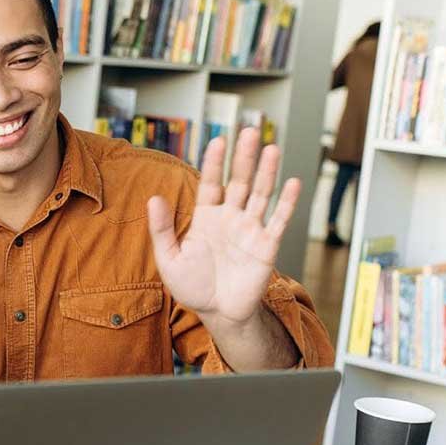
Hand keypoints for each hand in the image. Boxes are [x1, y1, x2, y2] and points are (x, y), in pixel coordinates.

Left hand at [146, 128, 298, 326]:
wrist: (217, 313)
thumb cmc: (192, 286)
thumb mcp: (169, 259)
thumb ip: (161, 229)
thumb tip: (153, 199)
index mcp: (206, 217)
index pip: (211, 183)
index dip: (215, 163)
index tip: (218, 140)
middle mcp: (230, 218)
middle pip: (240, 181)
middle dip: (244, 157)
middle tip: (248, 131)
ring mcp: (250, 229)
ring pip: (261, 194)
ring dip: (267, 171)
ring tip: (271, 147)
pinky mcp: (267, 246)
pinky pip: (279, 221)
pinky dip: (287, 203)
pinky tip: (292, 182)